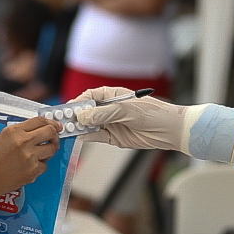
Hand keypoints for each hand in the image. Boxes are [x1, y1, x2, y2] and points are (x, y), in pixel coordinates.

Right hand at [0, 116, 59, 196]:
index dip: (51, 122)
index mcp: (15, 131)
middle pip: (51, 132)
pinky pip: (45, 165)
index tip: (56, 126)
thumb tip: (41, 128)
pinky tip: (29, 166)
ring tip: (39, 154)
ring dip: (48, 151)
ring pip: (51, 149)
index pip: (40, 120)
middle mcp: (23, 142)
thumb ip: (22, 130)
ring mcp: (29, 157)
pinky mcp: (32, 171)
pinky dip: (39, 166)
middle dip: (55, 135)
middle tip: (54, 139)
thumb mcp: (3, 136)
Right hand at [73, 87, 188, 150]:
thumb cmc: (152, 114)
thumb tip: (83, 117)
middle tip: (64, 121)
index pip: (90, 96)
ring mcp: (111, 123)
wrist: (169, 131)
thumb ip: (103, 114)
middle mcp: (110, 109)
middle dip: (76, 116)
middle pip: (87, 111)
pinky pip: (96, 136)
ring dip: (80, 127)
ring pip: (90, 125)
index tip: (68, 109)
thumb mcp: (125, 110)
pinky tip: (80, 136)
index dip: (78, 102)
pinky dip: (88, 137)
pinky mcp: (114, 138)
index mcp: (113, 95)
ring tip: (69, 130)